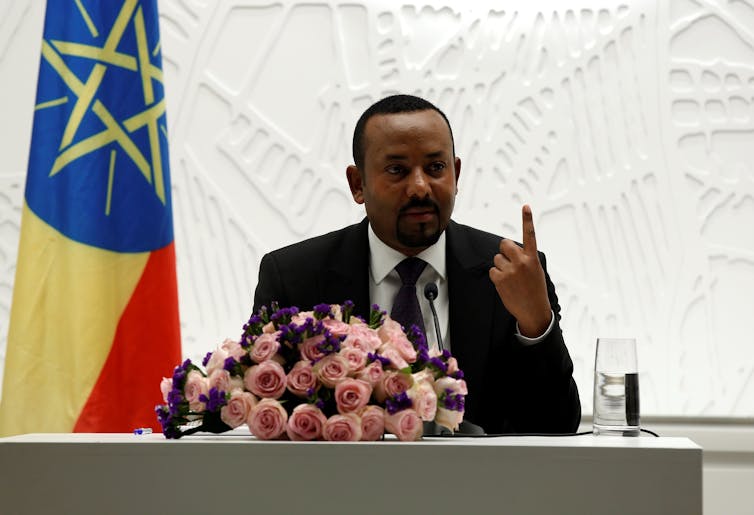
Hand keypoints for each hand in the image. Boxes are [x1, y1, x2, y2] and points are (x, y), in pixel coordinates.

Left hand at [488, 205, 551, 336]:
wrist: (534, 311)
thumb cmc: (535, 291)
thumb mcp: (536, 272)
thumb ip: (525, 259)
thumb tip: (511, 253)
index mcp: (532, 258)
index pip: (530, 235)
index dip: (527, 219)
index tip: (525, 206)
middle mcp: (521, 262)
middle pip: (504, 244)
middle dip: (504, 250)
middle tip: (509, 260)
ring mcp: (510, 271)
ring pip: (497, 258)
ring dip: (501, 266)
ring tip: (511, 278)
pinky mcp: (500, 280)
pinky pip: (492, 271)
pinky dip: (496, 276)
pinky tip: (505, 284)